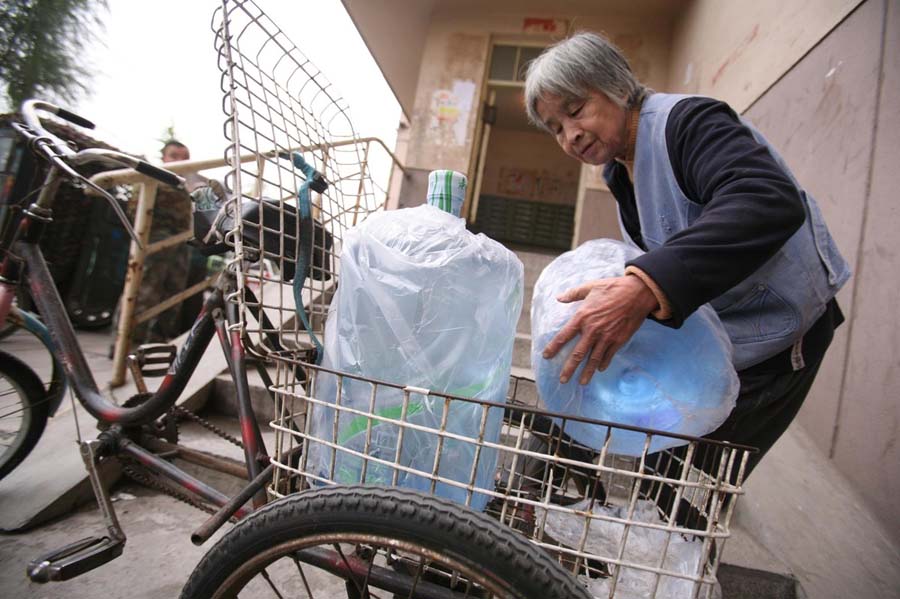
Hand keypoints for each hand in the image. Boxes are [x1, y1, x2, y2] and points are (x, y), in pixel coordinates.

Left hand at [542, 275, 658, 384]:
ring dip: (587, 372)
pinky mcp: (619, 340)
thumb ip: (573, 294)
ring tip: (581, 383)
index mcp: (582, 316)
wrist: (638, 293)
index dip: (553, 347)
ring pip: (593, 359)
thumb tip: (559, 298)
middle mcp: (592, 330)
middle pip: (577, 354)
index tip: (546, 356)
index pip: (564, 336)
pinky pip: (608, 355)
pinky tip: (599, 369)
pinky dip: (603, 364)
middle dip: (569, 369)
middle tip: (562, 380)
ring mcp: (606, 337)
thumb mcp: (590, 287)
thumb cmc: (613, 288)